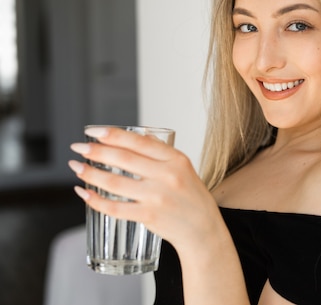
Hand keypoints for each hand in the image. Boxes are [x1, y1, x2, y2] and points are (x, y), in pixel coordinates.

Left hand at [69, 127, 217, 252]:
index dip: (112, 134)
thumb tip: (137, 136)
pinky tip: (84, 193)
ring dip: (90, 173)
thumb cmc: (192, 198)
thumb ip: (162, 153)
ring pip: (115, 182)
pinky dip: (95, 200)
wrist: (203, 230)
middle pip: (123, 158)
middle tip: (79, 147)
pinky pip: (115, 207)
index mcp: (176, 159)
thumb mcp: (184, 169)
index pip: (139, 141)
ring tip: (77, 167)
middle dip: (95, 151)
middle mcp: (167, 176)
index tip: (93, 131)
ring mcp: (157, 196)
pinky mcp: (148, 216)